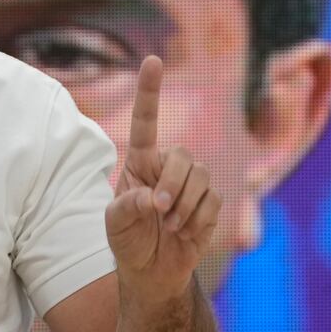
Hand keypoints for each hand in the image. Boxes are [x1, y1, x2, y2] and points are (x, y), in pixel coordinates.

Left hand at [105, 56, 221, 298]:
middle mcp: (167, 166)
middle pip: (182, 156)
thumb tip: (152, 198)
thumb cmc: (128, 241)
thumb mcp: (115, 225)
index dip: (150, 91)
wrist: (152, 271)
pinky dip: (198, 220)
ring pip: (202, 177)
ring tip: (170, 227)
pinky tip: (185, 233)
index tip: (152, 60)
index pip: (146, 121)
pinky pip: (214, 200)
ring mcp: (191, 183)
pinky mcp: (210, 201)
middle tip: (159, 211)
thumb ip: (127, 207)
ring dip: (185, 206)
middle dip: (173, 185)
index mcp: (140, 162)